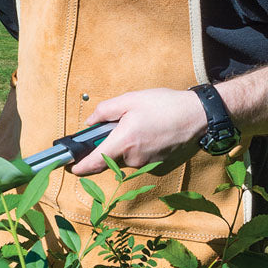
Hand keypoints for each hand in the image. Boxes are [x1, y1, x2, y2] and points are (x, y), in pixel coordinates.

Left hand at [70, 88, 206, 176]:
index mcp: (124, 141)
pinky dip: (138, 147)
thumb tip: (89, 123)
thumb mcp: (129, 100)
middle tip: (121, 123)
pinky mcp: (157, 165)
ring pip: (125, 156)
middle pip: (110, 156)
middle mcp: (134, 157)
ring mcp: (147, 163)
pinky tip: (150, 132)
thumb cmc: (163, 105)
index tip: (71, 168)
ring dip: (125, 144)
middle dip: (109, 143)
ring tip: (140, 124)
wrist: (197, 115)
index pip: (96, 161)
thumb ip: (105, 111)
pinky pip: (138, 157)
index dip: (81, 167)